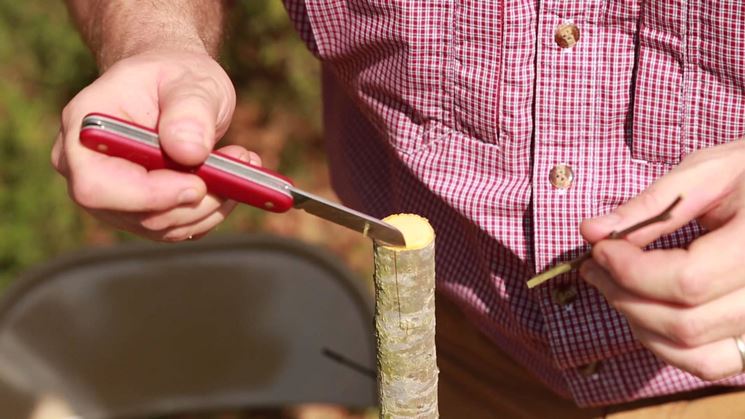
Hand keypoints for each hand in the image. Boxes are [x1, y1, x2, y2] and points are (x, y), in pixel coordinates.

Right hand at [52, 51, 259, 240]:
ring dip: (210, 205)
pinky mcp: (142, 211)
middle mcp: (88, 169)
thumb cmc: (175, 76)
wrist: (174, 88)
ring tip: (241, 163)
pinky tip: (233, 181)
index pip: (96, 185)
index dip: (147, 195)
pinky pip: (178, 228)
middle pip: (132, 214)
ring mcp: (113, 196)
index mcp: (85, 128)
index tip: (197, 185)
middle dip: (192, 202)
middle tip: (238, 168)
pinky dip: (211, 211)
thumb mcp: (190, 80)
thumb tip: (190, 152)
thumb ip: (190, 110)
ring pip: (162, 226)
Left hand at [580, 140, 744, 380]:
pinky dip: (668, 345)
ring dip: (640, 324)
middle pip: (685, 323)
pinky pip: (712, 362)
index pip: (687, 281)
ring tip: (613, 287)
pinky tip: (644, 310)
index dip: (631, 270)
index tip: (600, 247)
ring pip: (696, 354)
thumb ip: (651, 206)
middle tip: (594, 266)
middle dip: (624, 296)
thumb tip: (590, 231)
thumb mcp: (708, 173)